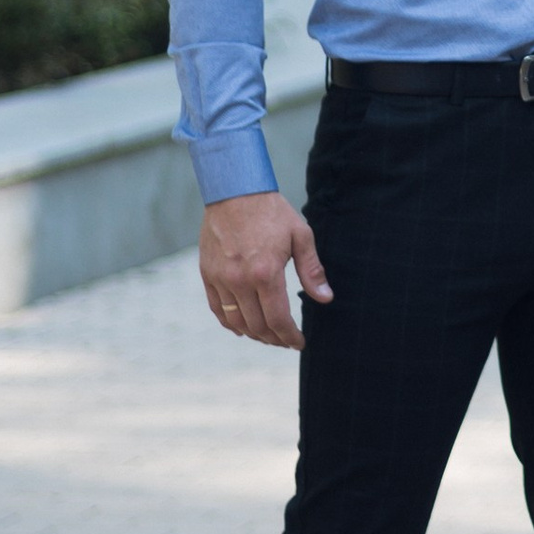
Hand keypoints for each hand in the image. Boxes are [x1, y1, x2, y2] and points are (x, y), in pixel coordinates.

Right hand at [200, 190, 331, 349]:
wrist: (234, 191)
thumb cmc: (272, 212)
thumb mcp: (300, 235)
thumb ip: (312, 270)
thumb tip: (325, 299)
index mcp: (266, 272)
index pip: (278, 320)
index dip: (290, 336)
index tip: (299, 342)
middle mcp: (240, 280)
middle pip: (257, 326)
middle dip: (274, 339)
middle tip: (286, 341)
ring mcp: (220, 279)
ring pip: (236, 322)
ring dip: (254, 334)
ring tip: (268, 336)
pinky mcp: (208, 275)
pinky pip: (217, 310)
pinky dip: (230, 323)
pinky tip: (243, 327)